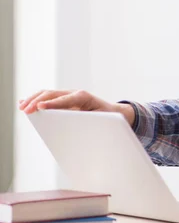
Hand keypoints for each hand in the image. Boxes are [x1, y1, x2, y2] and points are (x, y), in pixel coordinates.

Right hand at [18, 89, 134, 125]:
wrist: (113, 112)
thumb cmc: (107, 117)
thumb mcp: (101, 120)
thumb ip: (89, 121)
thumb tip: (76, 128)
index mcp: (84, 97)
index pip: (66, 99)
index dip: (53, 103)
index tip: (41, 107)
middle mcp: (75, 94)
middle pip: (53, 94)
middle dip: (38, 101)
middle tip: (26, 110)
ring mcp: (68, 95)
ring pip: (48, 94)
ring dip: (33, 99)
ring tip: (22, 107)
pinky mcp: (64, 99)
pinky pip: (48, 97)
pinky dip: (36, 99)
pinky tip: (24, 103)